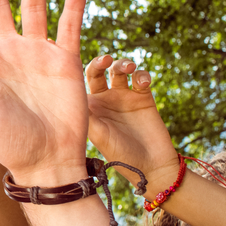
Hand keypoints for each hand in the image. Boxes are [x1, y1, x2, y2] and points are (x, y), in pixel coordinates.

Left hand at [86, 55, 178, 189]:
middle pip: (98, 71)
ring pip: (120, 70)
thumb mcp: (99, 135)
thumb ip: (88, 115)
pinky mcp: (143, 97)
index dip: (76, 69)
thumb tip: (74, 96)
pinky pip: (141, 78)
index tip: (78, 63)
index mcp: (89, 106)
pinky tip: (143, 82)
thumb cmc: (120, 154)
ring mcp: (124, 97)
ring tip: (129, 68)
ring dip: (123, 64)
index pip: (77, 81)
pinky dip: (142, 75)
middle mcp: (104, 99)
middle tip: (107, 60)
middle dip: (101, 61)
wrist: (151, 166)